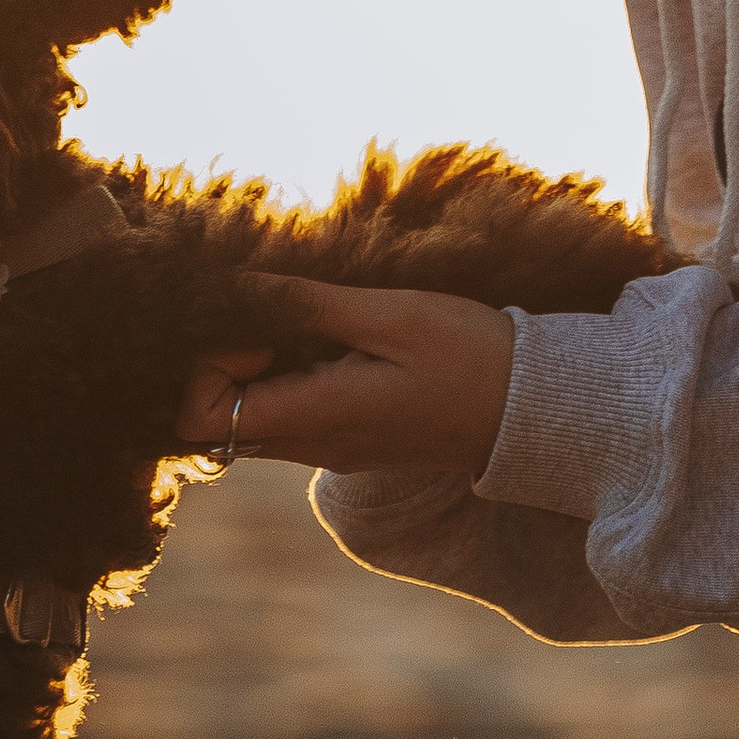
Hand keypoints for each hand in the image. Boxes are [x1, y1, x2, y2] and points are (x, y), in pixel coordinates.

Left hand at [175, 278, 515, 475]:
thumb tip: (235, 289)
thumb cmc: (471, 356)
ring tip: (308, 324)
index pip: (200, 422)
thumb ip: (307, 306)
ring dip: (259, 369)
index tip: (255, 329)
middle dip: (226, 363)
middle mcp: (315, 447)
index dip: (205, 368)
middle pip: (217, 421)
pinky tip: (328, 339)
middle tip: (279, 318)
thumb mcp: (391, 316)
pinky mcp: (351, 439)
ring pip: (253, 418)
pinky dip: (287, 378)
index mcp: (319, 419)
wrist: (537, 409)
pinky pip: (291, 415)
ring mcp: (333, 449)